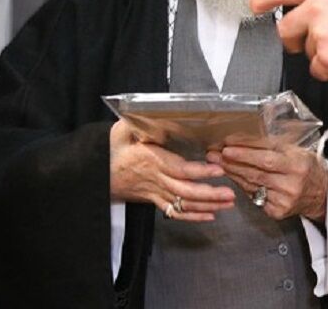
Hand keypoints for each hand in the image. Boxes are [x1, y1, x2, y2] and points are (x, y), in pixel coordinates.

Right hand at [109, 120, 235, 221]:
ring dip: (207, 205)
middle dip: (210, 194)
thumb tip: (151, 111)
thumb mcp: (122, 130)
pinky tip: (211, 215)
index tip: (218, 169)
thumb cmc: (112, 150)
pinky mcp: (155, 200)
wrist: (96, 174)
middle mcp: (156, 180)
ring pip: (184, 204)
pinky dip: (193, 216)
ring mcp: (156, 193)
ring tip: (228, 203)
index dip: (199, 171)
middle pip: (186, 191)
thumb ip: (138, 122)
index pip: (179, 169)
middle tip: (230, 193)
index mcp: (152, 161)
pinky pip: (175, 213)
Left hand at [207, 143, 327, 221]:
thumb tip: (242, 138)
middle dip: (232, 162)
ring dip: (233, 172)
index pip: (266, 157)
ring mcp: (284, 200)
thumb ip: (272, 144)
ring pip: (252, 184)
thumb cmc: (305, 166)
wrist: (321, 192)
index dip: (244, 152)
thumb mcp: (295, 149)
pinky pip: (255, 196)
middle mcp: (291, 184)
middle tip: (214, 153)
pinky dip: (243, 186)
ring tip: (218, 162)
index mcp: (297, 164)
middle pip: (256, 172)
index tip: (227, 145)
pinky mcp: (278, 211)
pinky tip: (233, 177)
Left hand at [249, 0, 327, 80]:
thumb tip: (305, 9)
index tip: (254, 4)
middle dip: (293, 38)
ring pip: (305, 51)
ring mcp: (319, 34)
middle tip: (311, 39)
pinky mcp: (326, 57)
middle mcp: (315, 8)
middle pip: (285, 29)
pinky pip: (317, 69)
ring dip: (320, 53)